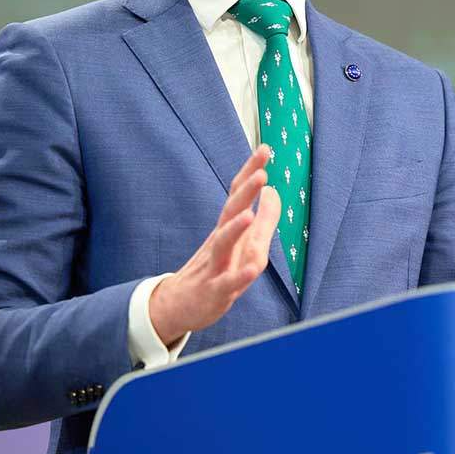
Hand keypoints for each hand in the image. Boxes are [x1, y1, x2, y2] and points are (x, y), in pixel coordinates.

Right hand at [149, 145, 280, 344]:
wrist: (180, 304)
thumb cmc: (216, 269)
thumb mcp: (245, 243)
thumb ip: (264, 219)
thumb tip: (275, 191)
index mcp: (228, 228)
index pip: (239, 194)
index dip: (251, 172)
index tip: (265, 149)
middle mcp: (220, 241)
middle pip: (230, 211)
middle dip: (245, 192)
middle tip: (261, 173)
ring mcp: (215, 265)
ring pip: (223, 244)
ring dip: (236, 229)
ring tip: (249, 215)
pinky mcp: (214, 291)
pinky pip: (226, 283)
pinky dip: (239, 276)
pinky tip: (252, 269)